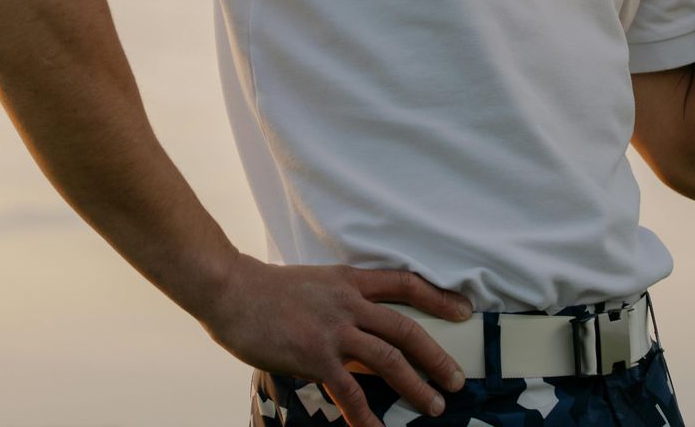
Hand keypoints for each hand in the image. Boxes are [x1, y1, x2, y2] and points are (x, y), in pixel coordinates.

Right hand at [199, 252, 472, 425]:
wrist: (230, 288)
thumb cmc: (264, 289)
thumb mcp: (312, 285)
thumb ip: (338, 303)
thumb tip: (356, 329)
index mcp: (349, 281)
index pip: (405, 284)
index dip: (438, 298)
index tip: (464, 311)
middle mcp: (348, 303)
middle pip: (406, 328)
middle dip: (436, 355)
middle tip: (456, 379)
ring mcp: (334, 330)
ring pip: (389, 359)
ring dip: (416, 386)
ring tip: (435, 407)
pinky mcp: (315, 356)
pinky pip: (350, 391)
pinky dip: (366, 416)